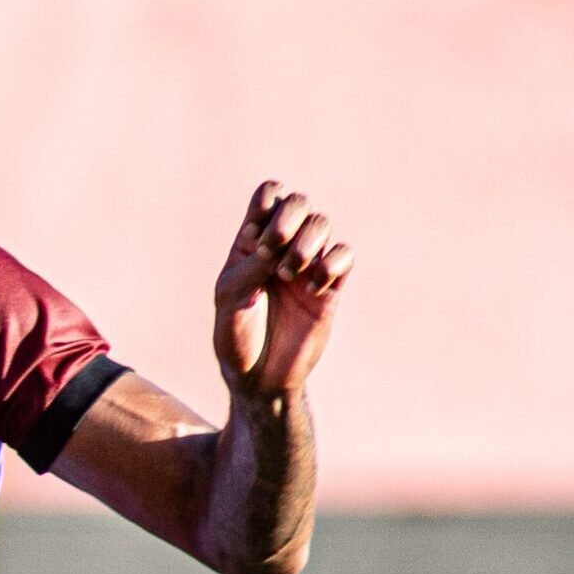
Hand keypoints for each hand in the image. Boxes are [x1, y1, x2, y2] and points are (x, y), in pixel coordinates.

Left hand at [214, 180, 353, 399]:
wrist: (259, 377)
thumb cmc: (235, 336)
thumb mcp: (229, 299)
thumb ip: (249, 267)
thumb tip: (275, 246)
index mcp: (251, 242)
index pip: (268, 196)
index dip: (266, 206)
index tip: (253, 240)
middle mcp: (281, 248)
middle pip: (299, 202)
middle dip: (287, 218)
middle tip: (270, 250)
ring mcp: (307, 265)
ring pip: (323, 224)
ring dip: (306, 243)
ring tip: (288, 275)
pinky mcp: (330, 287)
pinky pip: (344, 255)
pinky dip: (330, 264)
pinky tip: (312, 290)